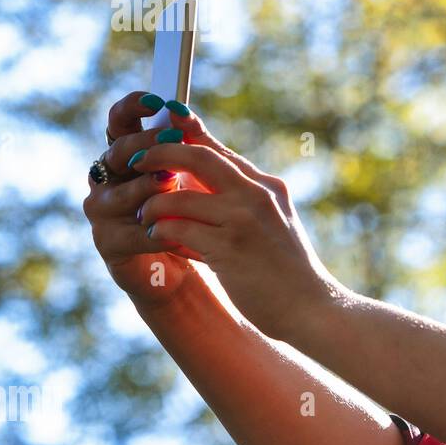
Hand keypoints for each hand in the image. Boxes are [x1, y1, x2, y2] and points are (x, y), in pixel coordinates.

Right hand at [83, 91, 200, 309]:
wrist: (194, 263)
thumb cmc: (194, 212)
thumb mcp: (199, 175)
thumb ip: (191, 145)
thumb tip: (183, 112)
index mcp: (129, 154)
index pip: (121, 122)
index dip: (132, 108)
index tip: (156, 100)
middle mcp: (109, 178)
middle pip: (117, 153)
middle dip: (145, 145)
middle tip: (172, 140)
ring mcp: (104, 211)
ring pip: (120, 193)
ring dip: (146, 187)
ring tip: (171, 183)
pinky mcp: (110, 243)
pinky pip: (130, 233)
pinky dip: (155, 229)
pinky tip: (176, 228)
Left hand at [126, 104, 345, 343]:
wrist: (311, 307)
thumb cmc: (286, 271)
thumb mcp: (270, 224)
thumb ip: (239, 202)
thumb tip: (191, 184)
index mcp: (267, 186)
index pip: (217, 149)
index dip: (181, 137)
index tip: (154, 140)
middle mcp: (257, 195)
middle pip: (197, 155)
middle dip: (158, 154)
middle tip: (134, 163)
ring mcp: (244, 220)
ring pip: (179, 194)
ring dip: (154, 204)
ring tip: (146, 216)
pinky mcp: (229, 248)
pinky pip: (177, 228)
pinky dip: (160, 231)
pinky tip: (157, 238)